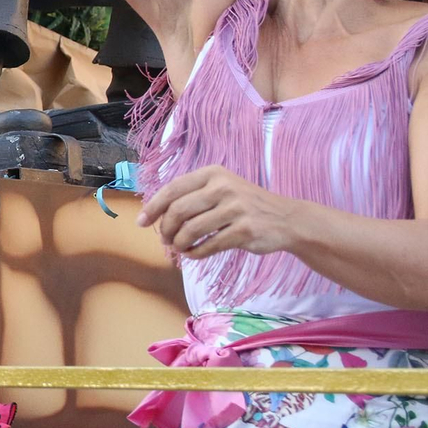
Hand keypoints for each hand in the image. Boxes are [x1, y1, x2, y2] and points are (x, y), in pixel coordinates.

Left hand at [136, 165, 293, 258]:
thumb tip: (153, 214)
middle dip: (165, 229)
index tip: (140, 222)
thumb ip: (191, 196)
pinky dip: (195, 252)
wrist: (287, 219)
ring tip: (179, 247)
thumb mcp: (221, 189)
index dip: (153, 207)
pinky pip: (208, 245)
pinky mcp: (245, 230)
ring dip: (179, 243)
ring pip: (191, 230)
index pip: (172, 189)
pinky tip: (193, 253)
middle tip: (164, 240)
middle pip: (178, 211)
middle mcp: (224, 187)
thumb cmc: (245, 205)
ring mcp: (236, 208)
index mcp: (213, 173)